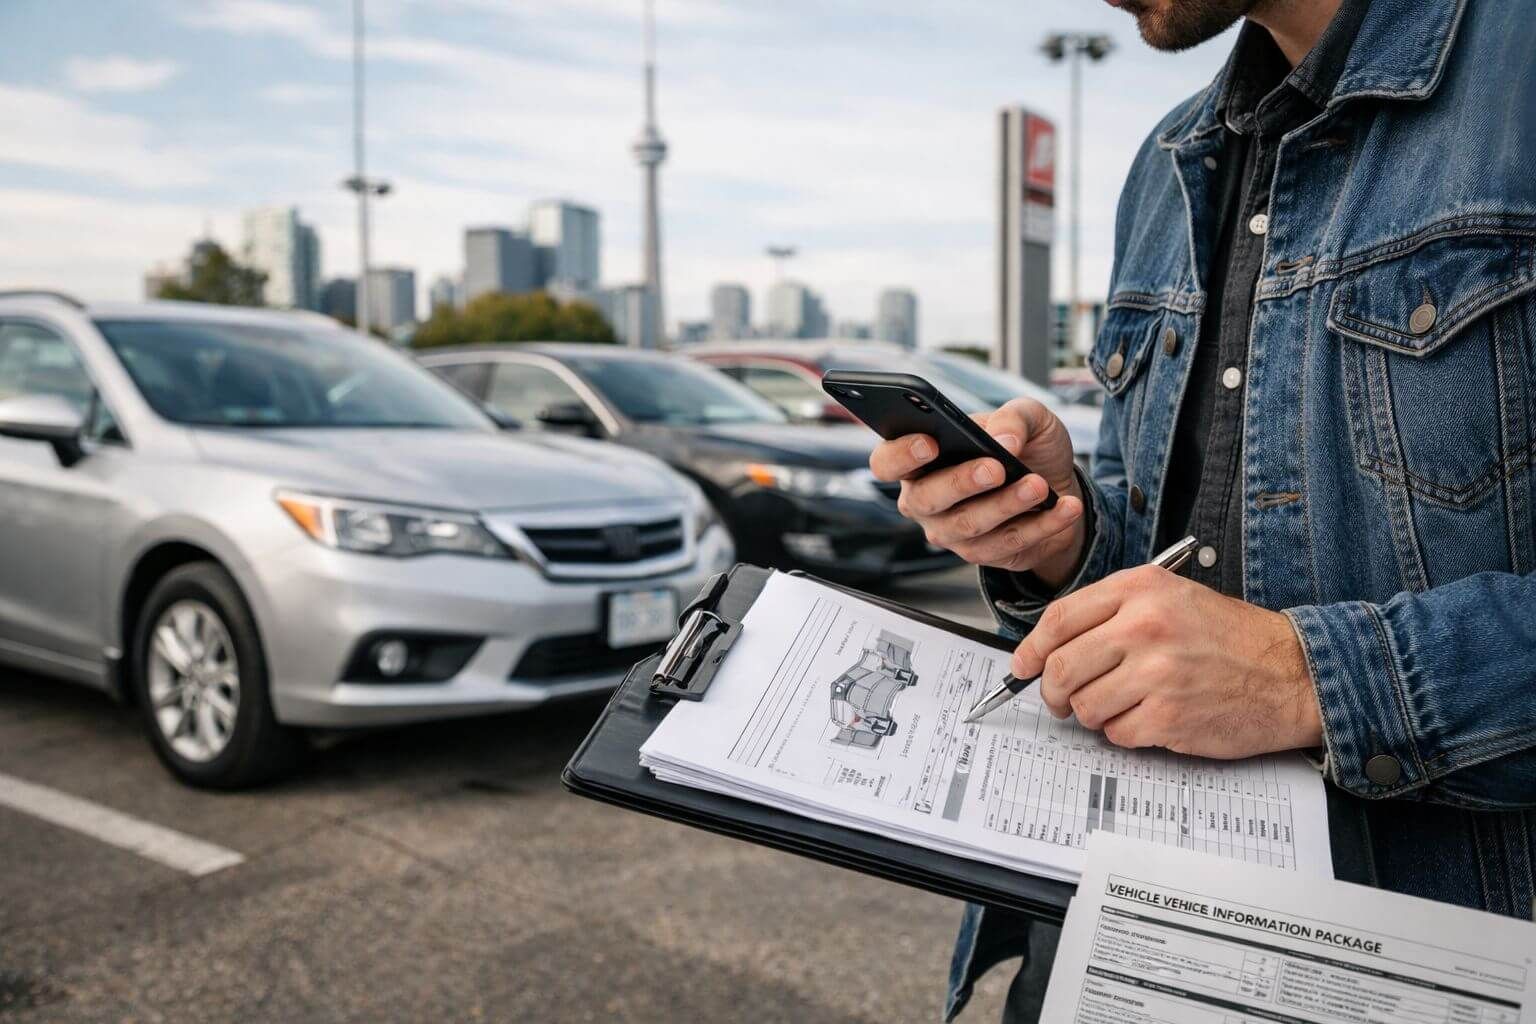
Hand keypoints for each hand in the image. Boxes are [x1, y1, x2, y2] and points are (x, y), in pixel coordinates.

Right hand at [868, 398, 1087, 587]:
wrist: (1058, 486)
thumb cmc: (1027, 447)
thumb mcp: (1028, 417)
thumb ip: (1014, 417)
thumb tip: (1003, 439)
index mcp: (919, 460)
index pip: (886, 462)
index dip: (901, 455)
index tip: (930, 442)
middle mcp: (924, 500)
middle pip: (926, 498)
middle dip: (962, 482)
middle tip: (995, 467)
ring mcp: (950, 532)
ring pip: (969, 524)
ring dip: (1007, 504)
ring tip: (1038, 486)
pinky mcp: (984, 554)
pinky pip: (1008, 543)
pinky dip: (1041, 524)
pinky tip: (1064, 506)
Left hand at [1012, 565, 1322, 759]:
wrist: (1291, 673)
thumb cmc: (1230, 636)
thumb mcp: (1170, 597)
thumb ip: (1110, 613)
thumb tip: (1049, 647)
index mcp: (1140, 589)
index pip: (1059, 619)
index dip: (1032, 649)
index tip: (1023, 666)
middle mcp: (1145, 626)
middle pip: (1062, 666)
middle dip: (1052, 691)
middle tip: (1060, 700)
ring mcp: (1157, 673)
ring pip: (1084, 705)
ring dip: (1092, 714)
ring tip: (1120, 704)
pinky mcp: (1169, 717)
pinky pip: (1115, 733)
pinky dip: (1124, 732)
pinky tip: (1149, 717)